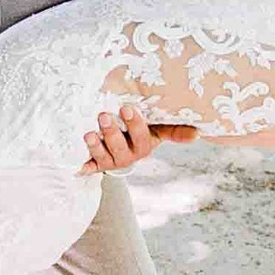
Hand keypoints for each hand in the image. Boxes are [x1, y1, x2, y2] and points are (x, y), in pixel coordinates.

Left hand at [82, 104, 200, 172]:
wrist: (125, 148)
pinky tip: (76, 167)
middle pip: (120, 149)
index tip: (127, 107)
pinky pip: (89, 167)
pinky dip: (82, 167)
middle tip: (103, 115)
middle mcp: (128, 157)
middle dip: (112, 133)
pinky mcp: (96, 164)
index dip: (134, 124)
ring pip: (103, 157)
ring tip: (88, 134)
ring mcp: (111, 161)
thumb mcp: (159, 129)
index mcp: (144, 147)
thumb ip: (175, 130)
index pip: (141, 137)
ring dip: (95, 147)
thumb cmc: (142, 132)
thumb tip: (199, 133)